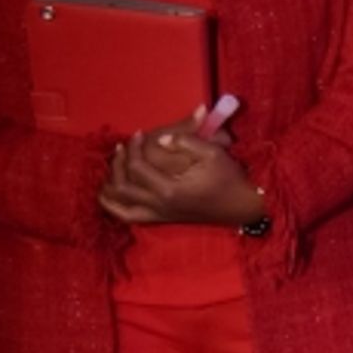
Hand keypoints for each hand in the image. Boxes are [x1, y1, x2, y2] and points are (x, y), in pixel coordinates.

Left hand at [98, 114, 263, 227]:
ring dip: (111, 184)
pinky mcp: (161, 219)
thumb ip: (186, 140)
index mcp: (170, 190)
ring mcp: (159, 215)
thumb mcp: (212, 153)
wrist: (242, 207)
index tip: (140, 133)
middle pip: (123, 185)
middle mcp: (159, 206)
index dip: (134, 146)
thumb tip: (163, 137)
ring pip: (119, 205)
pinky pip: (127, 217)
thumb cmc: (229, 179)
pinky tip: (110, 192)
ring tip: (115, 166)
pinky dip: (114, 206)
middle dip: (119, 162)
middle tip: (126, 146)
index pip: (137, 167)